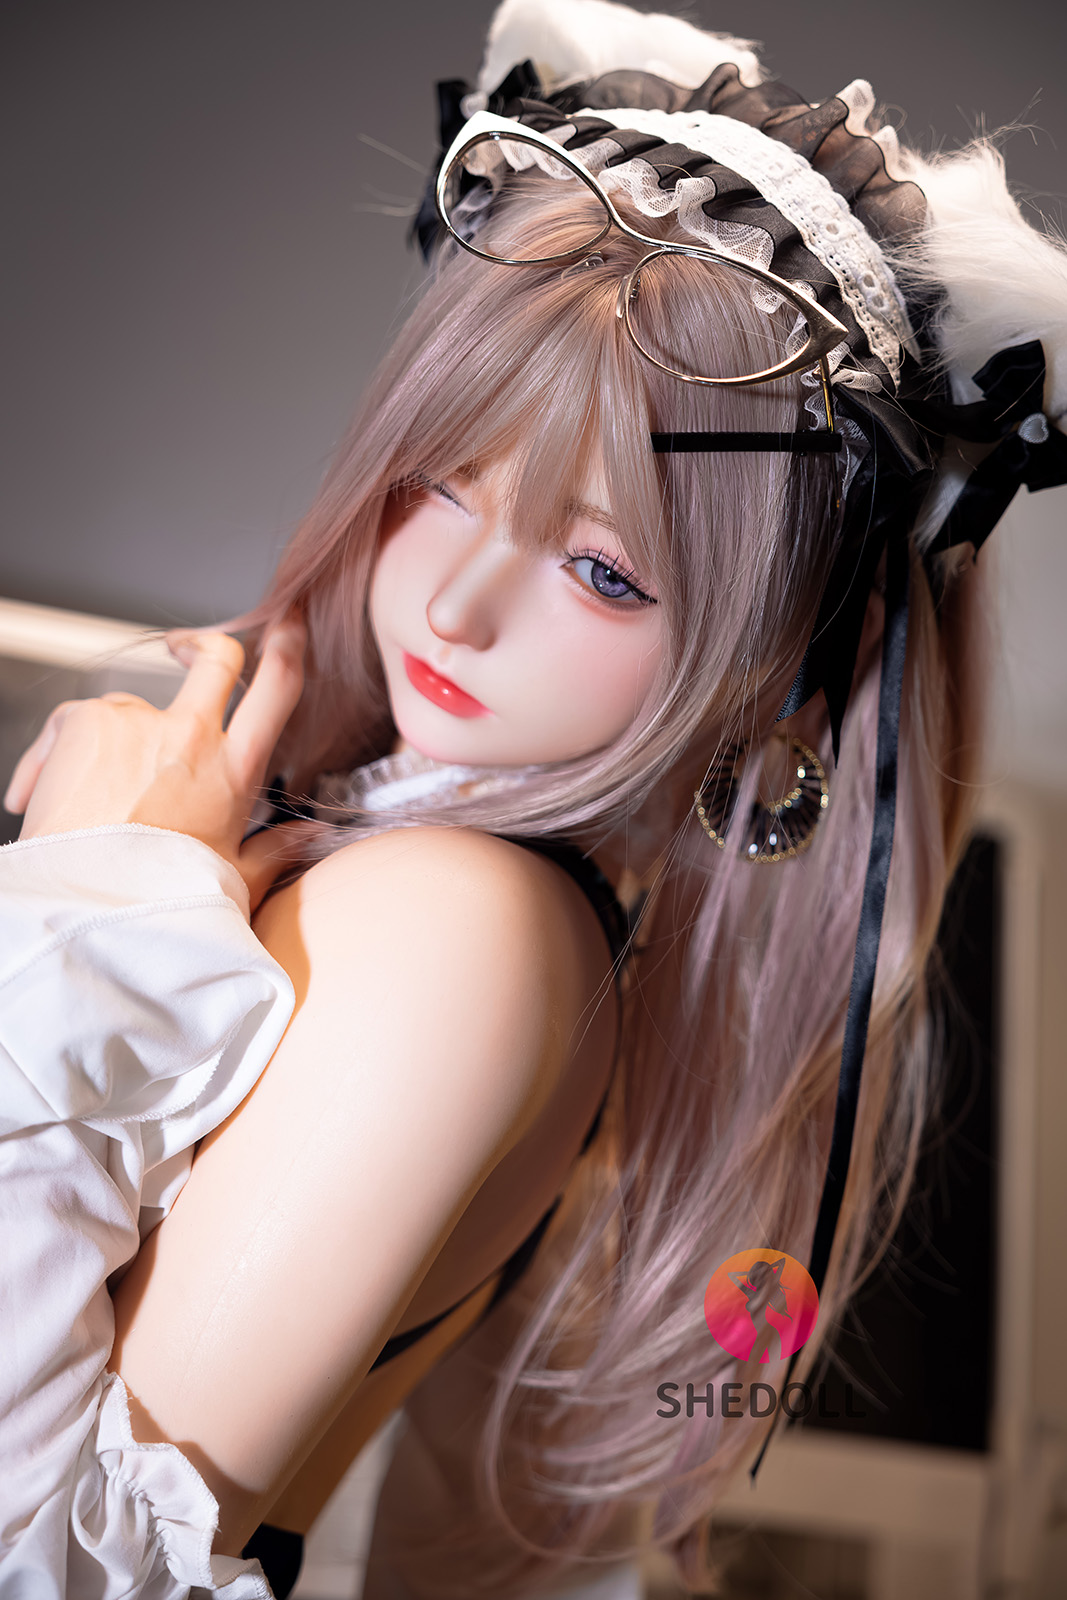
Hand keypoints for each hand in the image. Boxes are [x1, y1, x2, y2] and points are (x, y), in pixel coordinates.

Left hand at [3, 619, 306, 908]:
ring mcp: (139, 723)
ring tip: (87, 796)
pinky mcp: (87, 721)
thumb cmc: (160, 899)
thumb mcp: (233, 877)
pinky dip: (53, 754)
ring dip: (112, 737)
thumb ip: (274, 850)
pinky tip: (39, 796)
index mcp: (234, 770)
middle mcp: (192, 736)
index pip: (279, 687)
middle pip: (215, 658)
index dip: (288, 645)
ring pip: (130, 704)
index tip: (287, 626)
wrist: (90, 906)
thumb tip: (308, 835)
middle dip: (202, 644)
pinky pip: (73, 720)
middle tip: (185, 646)